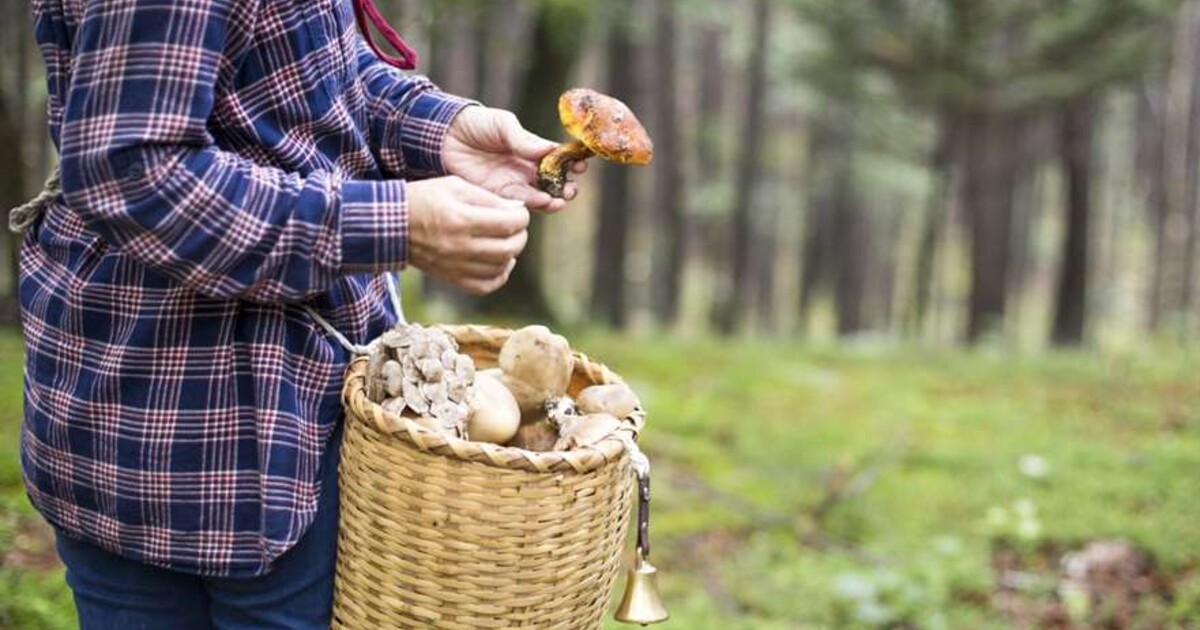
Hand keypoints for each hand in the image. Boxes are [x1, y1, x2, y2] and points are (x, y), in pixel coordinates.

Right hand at [406, 176, 529, 294]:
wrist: (393, 224)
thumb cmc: (424, 199)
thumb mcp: (454, 186)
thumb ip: (488, 198)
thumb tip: (517, 208)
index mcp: (461, 219)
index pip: (508, 223)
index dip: (521, 217)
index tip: (518, 212)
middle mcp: (460, 246)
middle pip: (508, 248)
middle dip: (520, 235)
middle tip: (516, 226)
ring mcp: (456, 266)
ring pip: (500, 267)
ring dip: (511, 254)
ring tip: (507, 241)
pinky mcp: (452, 278)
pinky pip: (485, 286)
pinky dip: (499, 276)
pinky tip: (500, 263)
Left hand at [443, 105, 586, 212]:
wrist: (444, 136)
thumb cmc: (476, 124)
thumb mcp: (503, 125)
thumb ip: (524, 139)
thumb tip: (550, 149)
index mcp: (530, 149)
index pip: (557, 159)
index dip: (572, 163)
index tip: (581, 165)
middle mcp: (525, 168)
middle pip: (553, 182)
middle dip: (566, 187)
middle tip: (571, 188)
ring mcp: (512, 183)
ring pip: (540, 196)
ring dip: (553, 199)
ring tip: (560, 199)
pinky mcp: (498, 195)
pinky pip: (519, 204)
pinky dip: (534, 205)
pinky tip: (543, 202)